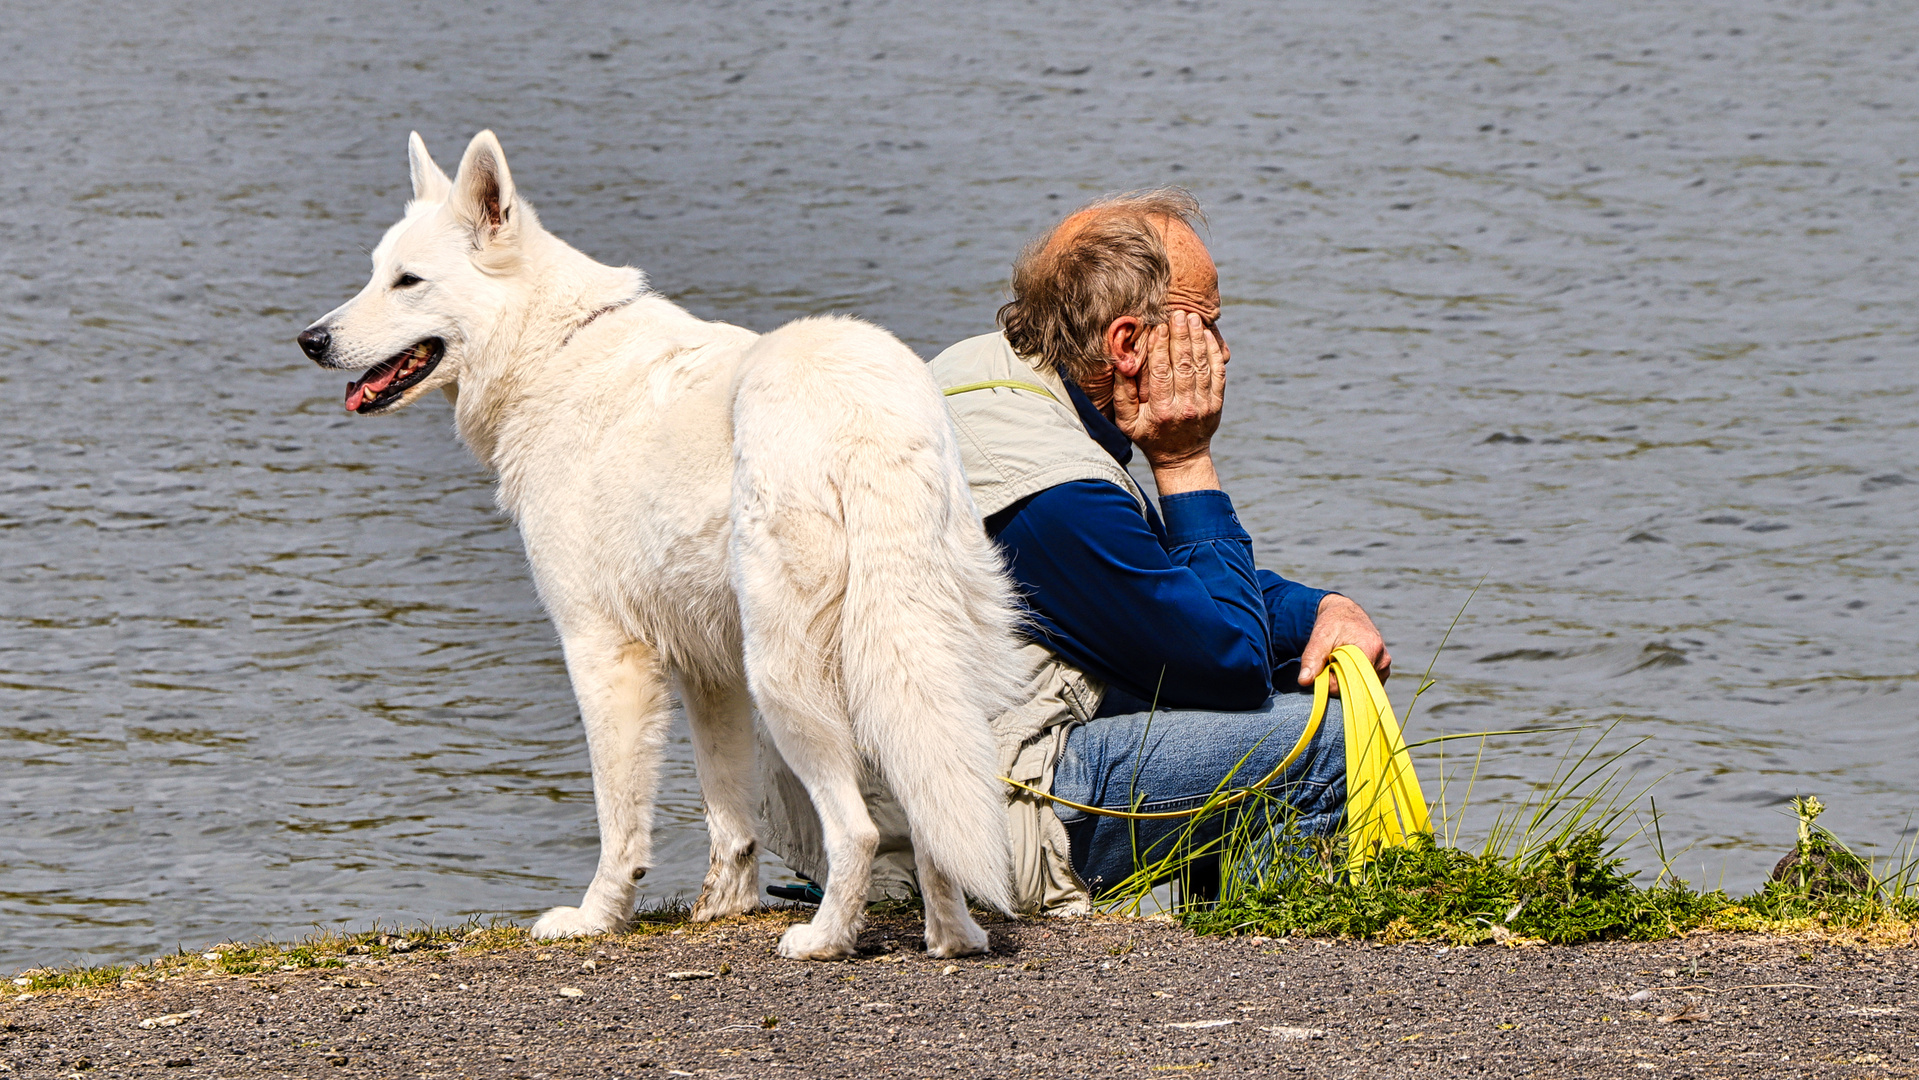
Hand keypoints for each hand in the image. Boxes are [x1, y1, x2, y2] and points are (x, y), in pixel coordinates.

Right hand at [1112, 310, 1225, 494]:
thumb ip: (1123, 395)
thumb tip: (1120, 365)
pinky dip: (1213, 353)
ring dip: (1198, 339)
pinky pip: (1217, 373)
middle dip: (1181, 336)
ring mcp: (1203, 405)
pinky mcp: (1216, 403)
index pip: (1161, 373)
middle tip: (1177, 313)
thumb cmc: (1149, 437)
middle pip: (1184, 365)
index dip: (1160, 348)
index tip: (1159, 327)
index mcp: (1161, 411)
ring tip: (1192, 318)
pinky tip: (1207, 336)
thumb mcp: (1128, 422)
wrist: (1181, 457)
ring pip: (1202, 366)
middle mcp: (1184, 407)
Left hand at [1298, 594, 1390, 694]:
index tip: (1323, 668)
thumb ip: (1311, 659)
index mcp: (1371, 649)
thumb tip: (1304, 680)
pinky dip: (1353, 679)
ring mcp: (1384, 666)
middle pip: (1357, 686)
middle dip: (1339, 680)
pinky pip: (1365, 684)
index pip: (1349, 682)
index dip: (1331, 681)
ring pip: (1360, 687)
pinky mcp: (1382, 670)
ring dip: (1346, 680)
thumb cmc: (1333, 623)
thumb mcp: (1320, 638)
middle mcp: (1382, 660)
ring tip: (1339, 661)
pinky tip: (1347, 665)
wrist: (1344, 614)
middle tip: (1331, 662)